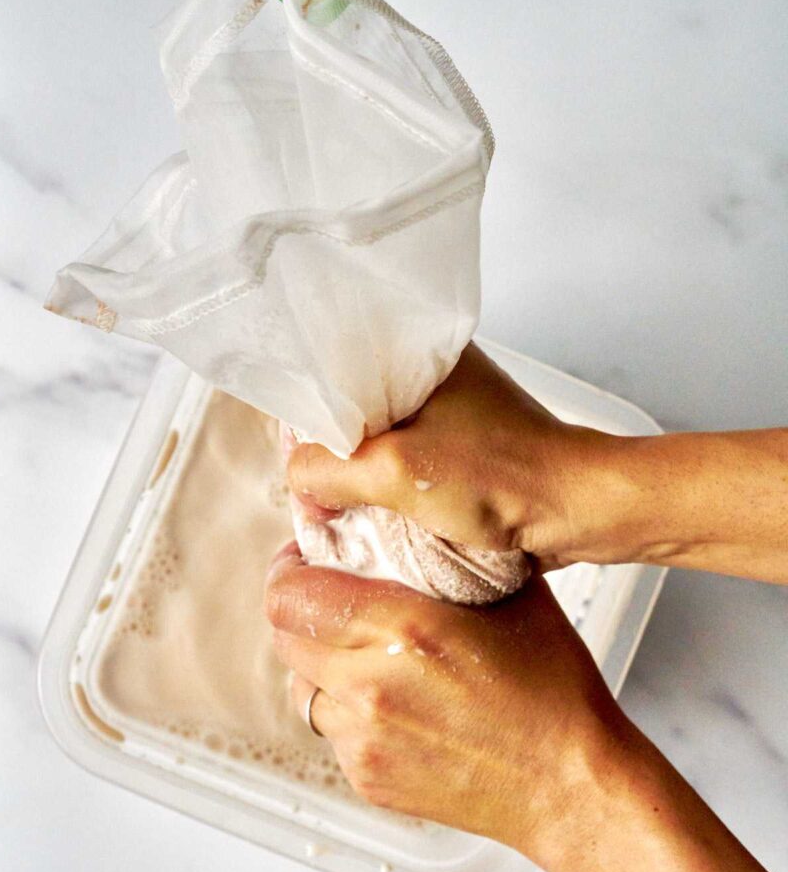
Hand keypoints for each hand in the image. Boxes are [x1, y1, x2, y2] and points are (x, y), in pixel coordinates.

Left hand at [265, 541, 625, 866]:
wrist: (570, 784)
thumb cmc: (552, 690)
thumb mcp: (510, 596)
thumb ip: (446, 555)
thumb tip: (399, 524)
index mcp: (404, 629)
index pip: (290, 594)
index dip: (290, 572)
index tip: (305, 562)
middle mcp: (371, 686)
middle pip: (285, 637)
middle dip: (305, 613)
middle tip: (336, 602)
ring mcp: (363, 739)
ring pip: (300, 687)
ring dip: (321, 666)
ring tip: (368, 657)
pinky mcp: (366, 778)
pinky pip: (330, 730)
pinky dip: (348, 711)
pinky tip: (396, 704)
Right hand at [289, 341, 787, 583]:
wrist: (575, 511)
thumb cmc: (502, 479)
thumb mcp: (393, 471)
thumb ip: (326, 467)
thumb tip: (297, 479)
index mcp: (412, 353)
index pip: (329, 373)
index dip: (305, 421)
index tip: (303, 467)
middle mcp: (427, 375)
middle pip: (348, 413)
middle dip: (330, 456)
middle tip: (323, 498)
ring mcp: (445, 414)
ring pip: (374, 444)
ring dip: (358, 480)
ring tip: (350, 512)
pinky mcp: (459, 451)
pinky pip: (402, 467)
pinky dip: (386, 493)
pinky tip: (382, 519)